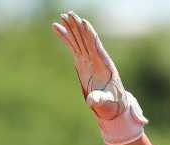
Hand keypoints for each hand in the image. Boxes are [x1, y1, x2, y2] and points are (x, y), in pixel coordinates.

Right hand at [52, 11, 146, 144]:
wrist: (112, 107)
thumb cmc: (113, 105)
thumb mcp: (107, 103)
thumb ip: (100, 100)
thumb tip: (92, 100)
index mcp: (105, 66)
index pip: (97, 47)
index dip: (90, 35)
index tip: (84, 23)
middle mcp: (97, 60)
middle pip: (87, 39)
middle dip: (79, 27)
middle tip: (70, 14)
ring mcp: (89, 59)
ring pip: (79, 40)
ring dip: (71, 28)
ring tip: (63, 15)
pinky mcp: (82, 62)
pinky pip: (72, 46)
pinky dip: (65, 37)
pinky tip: (56, 27)